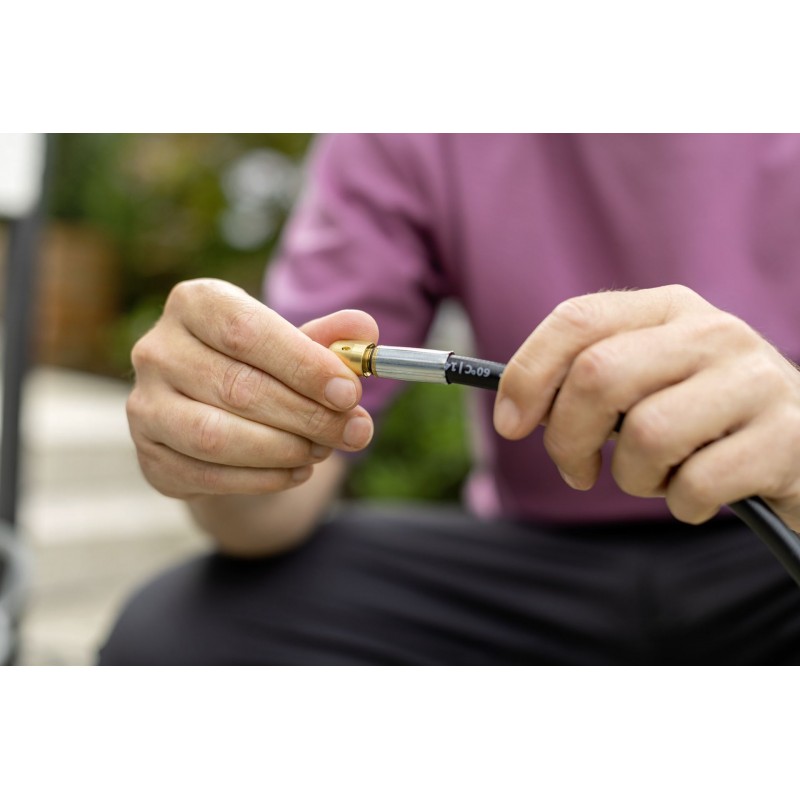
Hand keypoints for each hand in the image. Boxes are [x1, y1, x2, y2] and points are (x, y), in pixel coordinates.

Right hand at [127, 279, 376, 498]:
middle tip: (354, 431)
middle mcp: (157, 350)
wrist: (218, 418)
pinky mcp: (149, 456)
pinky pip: (208, 474)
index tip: (349, 392)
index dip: (302, 364)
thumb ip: (329, 339)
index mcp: (195, 304)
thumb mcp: (296, 347)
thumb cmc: (263, 371)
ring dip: (283, 449)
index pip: (245, 332)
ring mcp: (145, 405)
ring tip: (323, 449)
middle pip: (236, 387)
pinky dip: (262, 478)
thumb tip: (365, 330)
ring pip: (217, 436)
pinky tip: (297, 471)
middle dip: (307, 415)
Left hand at [494, 284, 799, 530]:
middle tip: (577, 470)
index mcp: (668, 309)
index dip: (528, 374)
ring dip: (633, 478)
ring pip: (646, 434)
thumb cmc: (701, 419)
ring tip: (655, 477)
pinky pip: (696, 484)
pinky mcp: (785, 437)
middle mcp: (712, 332)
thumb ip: (586, 381)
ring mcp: (754, 380)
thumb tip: (513, 408)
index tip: (509, 424)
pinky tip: (697, 495)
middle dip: (568, 438)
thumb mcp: (646, 382)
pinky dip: (681, 504)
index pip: (576, 320)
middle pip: (599, 376)